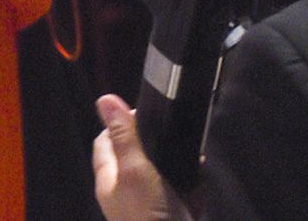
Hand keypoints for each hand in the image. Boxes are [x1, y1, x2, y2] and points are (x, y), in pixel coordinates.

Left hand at [93, 95, 192, 220]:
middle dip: (156, 142)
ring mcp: (152, 205)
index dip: (120, 123)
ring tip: (192, 147)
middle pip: (137, 156)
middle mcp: (127, 192)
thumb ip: (124, 137)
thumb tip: (105, 98)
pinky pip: (184, 192)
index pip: (105, 141)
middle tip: (176, 128)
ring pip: (164, 174)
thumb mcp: (135, 171)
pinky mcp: (175, 214)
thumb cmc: (148, 216)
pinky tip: (202, 173)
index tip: (146, 112)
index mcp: (109, 179)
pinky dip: (194, 182)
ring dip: (178, 161)